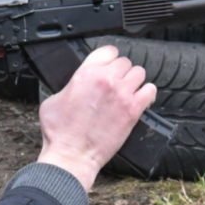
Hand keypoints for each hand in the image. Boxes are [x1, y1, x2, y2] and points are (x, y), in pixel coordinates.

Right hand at [37, 45, 156, 191]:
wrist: (71, 154)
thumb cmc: (59, 132)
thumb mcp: (53, 99)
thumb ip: (69, 85)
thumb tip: (76, 84)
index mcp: (85, 73)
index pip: (108, 51)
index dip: (109, 58)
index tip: (108, 65)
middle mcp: (106, 80)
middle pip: (124, 62)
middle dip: (120, 72)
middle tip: (115, 83)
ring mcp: (121, 94)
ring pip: (139, 73)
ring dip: (134, 81)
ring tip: (128, 90)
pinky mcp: (133, 110)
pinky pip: (150, 91)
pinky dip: (147, 93)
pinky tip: (140, 100)